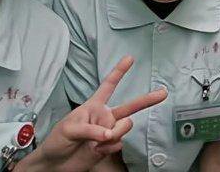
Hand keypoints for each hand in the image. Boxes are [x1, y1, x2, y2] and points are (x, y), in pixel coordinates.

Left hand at [18, 56, 165, 171]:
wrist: (55, 164)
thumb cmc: (58, 140)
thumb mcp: (69, 129)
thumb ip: (90, 129)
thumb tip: (108, 134)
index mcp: (94, 106)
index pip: (108, 85)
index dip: (119, 71)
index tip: (130, 58)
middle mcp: (105, 117)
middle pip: (130, 107)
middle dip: (147, 99)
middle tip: (163, 93)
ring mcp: (109, 132)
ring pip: (124, 128)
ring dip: (114, 134)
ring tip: (98, 142)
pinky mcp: (110, 147)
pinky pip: (118, 144)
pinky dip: (108, 148)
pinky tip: (96, 150)